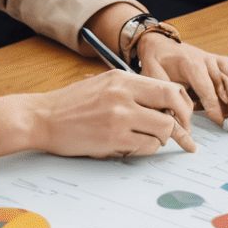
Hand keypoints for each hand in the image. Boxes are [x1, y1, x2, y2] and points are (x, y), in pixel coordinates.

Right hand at [0, 70, 196, 158]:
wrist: (42, 118)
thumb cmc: (72, 104)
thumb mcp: (104, 84)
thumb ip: (133, 91)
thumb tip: (165, 105)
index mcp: (123, 78)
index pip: (168, 87)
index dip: (182, 104)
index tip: (185, 116)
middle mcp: (124, 94)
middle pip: (172, 107)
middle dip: (182, 124)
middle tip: (184, 136)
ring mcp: (119, 117)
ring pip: (162, 130)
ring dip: (160, 139)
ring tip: (147, 140)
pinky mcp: (113, 139)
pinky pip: (145, 147)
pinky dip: (145, 149)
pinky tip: (132, 147)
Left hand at [136, 33, 227, 135]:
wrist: (162, 46)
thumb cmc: (158, 63)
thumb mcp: (154, 78)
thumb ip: (167, 99)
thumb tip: (178, 124)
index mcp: (191, 63)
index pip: (208, 86)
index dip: (215, 105)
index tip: (221, 123)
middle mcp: (210, 60)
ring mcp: (220, 61)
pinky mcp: (227, 66)